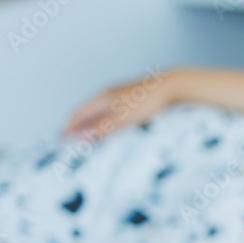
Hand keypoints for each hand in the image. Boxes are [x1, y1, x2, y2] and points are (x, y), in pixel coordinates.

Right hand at [63, 67, 181, 139]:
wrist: (172, 87)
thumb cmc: (148, 101)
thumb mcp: (123, 117)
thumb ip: (103, 128)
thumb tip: (81, 138)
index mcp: (102, 98)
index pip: (77, 114)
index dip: (68, 129)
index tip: (62, 143)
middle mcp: (108, 96)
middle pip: (87, 114)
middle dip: (78, 129)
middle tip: (73, 146)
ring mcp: (121, 97)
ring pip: (100, 114)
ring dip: (92, 128)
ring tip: (90, 143)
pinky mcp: (133, 102)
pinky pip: (113, 115)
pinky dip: (107, 126)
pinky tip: (114, 134)